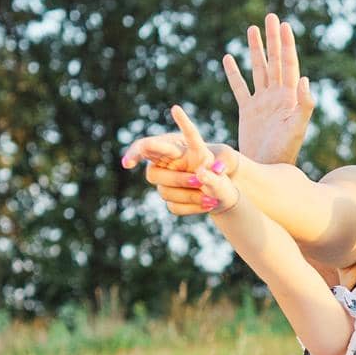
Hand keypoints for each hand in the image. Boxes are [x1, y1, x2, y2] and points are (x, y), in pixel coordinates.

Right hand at [123, 121, 238, 216]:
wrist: (225, 188)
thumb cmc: (224, 164)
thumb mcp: (227, 158)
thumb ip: (218, 160)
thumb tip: (201, 174)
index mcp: (174, 147)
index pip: (146, 147)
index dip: (135, 154)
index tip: (128, 164)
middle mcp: (164, 164)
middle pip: (153, 174)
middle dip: (177, 179)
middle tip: (199, 182)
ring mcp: (166, 184)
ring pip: (164, 192)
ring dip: (188, 195)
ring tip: (211, 197)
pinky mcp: (171, 199)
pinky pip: (174, 207)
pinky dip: (192, 206)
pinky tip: (208, 204)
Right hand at [225, 13, 314, 166]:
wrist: (265, 169)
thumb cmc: (283, 153)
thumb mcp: (296, 128)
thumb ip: (304, 105)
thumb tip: (304, 78)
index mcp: (289, 98)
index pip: (288, 65)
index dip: (286, 44)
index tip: (284, 24)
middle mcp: (276, 97)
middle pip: (274, 61)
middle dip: (273, 39)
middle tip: (271, 16)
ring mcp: (262, 103)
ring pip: (258, 70)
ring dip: (256, 50)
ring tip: (252, 29)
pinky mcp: (248, 112)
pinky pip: (240, 87)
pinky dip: (234, 73)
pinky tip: (229, 58)